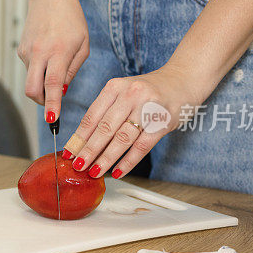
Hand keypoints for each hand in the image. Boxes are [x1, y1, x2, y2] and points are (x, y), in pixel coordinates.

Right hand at [17, 0, 88, 122]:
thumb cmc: (71, 20)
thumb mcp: (83, 45)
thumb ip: (73, 70)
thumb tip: (61, 91)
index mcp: (59, 51)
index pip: (53, 84)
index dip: (52, 104)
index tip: (52, 119)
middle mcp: (40, 52)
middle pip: (32, 89)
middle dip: (41, 102)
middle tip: (51, 104)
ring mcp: (27, 52)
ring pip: (32, 80)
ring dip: (43, 81)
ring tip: (56, 61)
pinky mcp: (21, 50)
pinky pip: (30, 69)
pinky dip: (39, 69)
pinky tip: (48, 52)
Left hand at [62, 65, 204, 178]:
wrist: (183, 80)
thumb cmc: (148, 91)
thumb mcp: (124, 92)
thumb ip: (106, 111)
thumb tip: (83, 141)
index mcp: (115, 87)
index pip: (92, 116)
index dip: (79, 137)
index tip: (69, 152)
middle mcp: (130, 94)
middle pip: (105, 128)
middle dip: (89, 150)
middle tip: (77, 166)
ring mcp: (148, 108)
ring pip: (122, 139)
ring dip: (106, 158)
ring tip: (94, 171)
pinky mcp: (163, 122)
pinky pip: (142, 146)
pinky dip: (128, 162)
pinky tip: (117, 172)